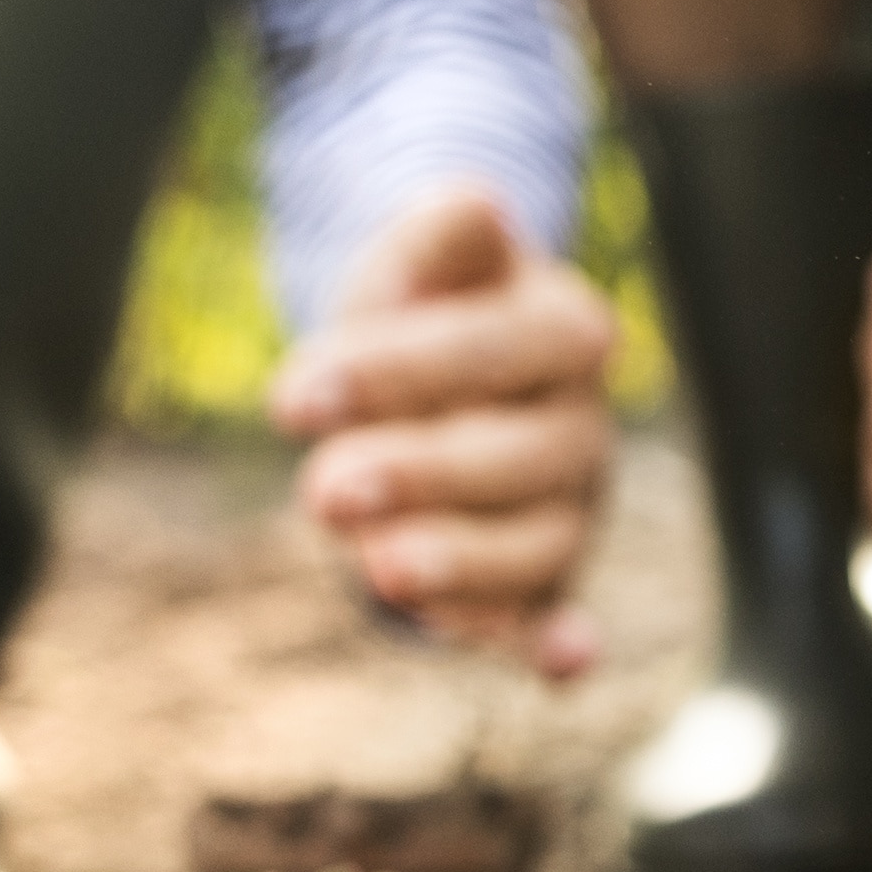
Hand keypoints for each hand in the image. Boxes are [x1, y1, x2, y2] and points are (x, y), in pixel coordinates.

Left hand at [274, 187, 618, 675]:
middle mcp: (582, 427)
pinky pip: (554, 613)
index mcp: (567, 331)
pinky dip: (561, 640)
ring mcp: (569, 510)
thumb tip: (473, 207)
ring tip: (382, 569)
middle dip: (421, 475)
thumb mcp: (416, 258)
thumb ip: (438, 234)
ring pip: (536, 546)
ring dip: (467, 564)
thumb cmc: (422, 311)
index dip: (395, 372)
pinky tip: (557, 665)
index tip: (289, 399)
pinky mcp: (542, 580)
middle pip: (518, 458)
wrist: (435, 374)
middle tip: (323, 490)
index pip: (490, 350)